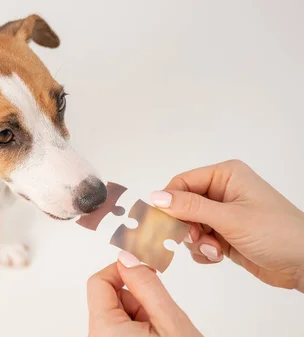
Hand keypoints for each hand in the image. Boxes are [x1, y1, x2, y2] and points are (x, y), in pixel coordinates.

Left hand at [87, 251, 202, 336]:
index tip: (146, 270)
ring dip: (143, 316)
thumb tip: (128, 257)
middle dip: (139, 300)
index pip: (98, 282)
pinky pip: (123, 330)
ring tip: (163, 333)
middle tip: (162, 317)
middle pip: (110, 298)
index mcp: (104, 330)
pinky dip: (142, 329)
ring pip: (120, 314)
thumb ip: (146, 286)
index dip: (122, 270)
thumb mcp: (170, 321)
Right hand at [150, 159, 303, 291]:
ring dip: (197, 242)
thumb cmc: (276, 234)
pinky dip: (204, 250)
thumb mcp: (230, 219)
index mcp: (226, 175)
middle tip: (197, 240)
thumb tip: (155, 197)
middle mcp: (223, 191)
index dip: (170, 203)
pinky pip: (200, 240)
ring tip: (215, 250)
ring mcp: (224, 214)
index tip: (164, 224)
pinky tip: (218, 257)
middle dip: (186, 227)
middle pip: (182, 206)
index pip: (182, 183)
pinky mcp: (225, 234)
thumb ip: (190, 207)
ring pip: (189, 225)